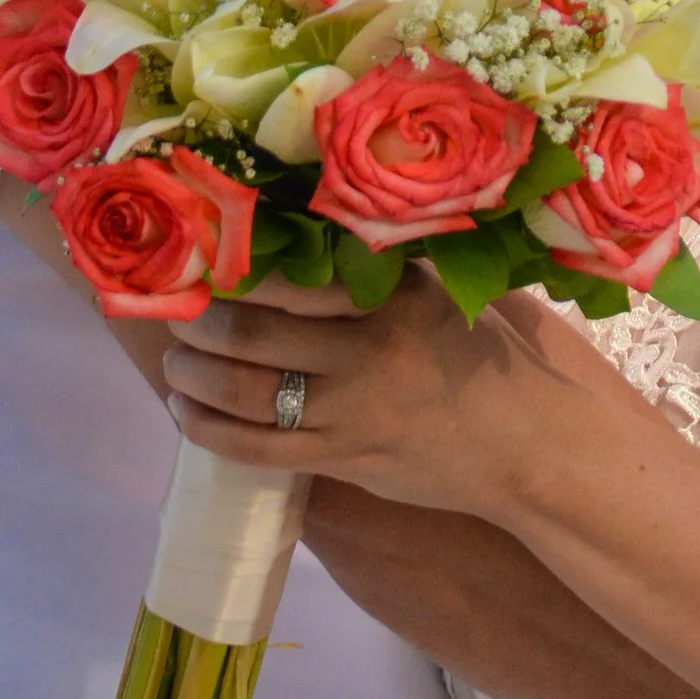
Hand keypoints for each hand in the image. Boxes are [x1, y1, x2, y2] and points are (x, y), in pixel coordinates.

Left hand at [159, 271, 574, 515]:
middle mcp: (368, 346)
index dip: (227, 270)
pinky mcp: (345, 459)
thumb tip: (283, 239)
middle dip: (196, 324)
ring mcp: (354, 408)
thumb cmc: (473, 356)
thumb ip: (367, 270)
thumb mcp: (430, 293)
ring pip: (243, 392)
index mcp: (389, 293)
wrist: (524, 441)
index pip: (286, 275)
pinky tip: (188, 415)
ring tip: (176, 364)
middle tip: (175, 315)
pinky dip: (210, 431)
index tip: (195, 259)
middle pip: (250, 332)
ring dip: (192, 376)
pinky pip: (258, 449)